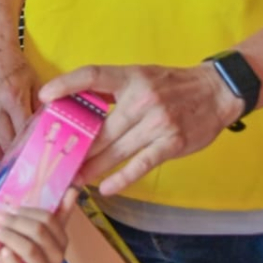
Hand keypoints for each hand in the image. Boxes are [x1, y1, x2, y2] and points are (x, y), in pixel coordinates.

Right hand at [0, 52, 38, 159]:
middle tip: (22, 160)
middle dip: (15, 155)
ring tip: (8, 154)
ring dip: (0, 155)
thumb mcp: (35, 84)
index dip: (30, 147)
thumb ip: (41, 108)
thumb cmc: (16, 69)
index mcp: (13, 98)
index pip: (23, 134)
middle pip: (5, 144)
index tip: (35, 155)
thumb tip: (47, 132)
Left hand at [0, 189, 75, 262]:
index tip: (10, 208)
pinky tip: (1, 253)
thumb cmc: (32, 261)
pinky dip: (9, 260)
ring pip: (30, 249)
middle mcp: (58, 256)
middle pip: (38, 231)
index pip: (49, 218)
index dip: (27, 211)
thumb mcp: (43, 238)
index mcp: (61, 240)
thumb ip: (56, 214)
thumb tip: (72, 188)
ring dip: (9, 237)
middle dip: (15, 222)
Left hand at [38, 64, 244, 196]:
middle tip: (58, 160)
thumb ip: (112, 88)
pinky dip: (123, 177)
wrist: (216, 91)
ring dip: (94, 167)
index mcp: (131, 77)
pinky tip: (106, 187)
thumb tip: (75, 101)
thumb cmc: (172, 85)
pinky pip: (142, 164)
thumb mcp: (141, 75)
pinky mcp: (172, 143)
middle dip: (78, 146)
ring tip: (75, 178)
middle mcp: (143, 99)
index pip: (92, 75)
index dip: (67, 84)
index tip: (45, 96)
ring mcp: (158, 123)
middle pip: (101, 127)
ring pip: (117, 149)